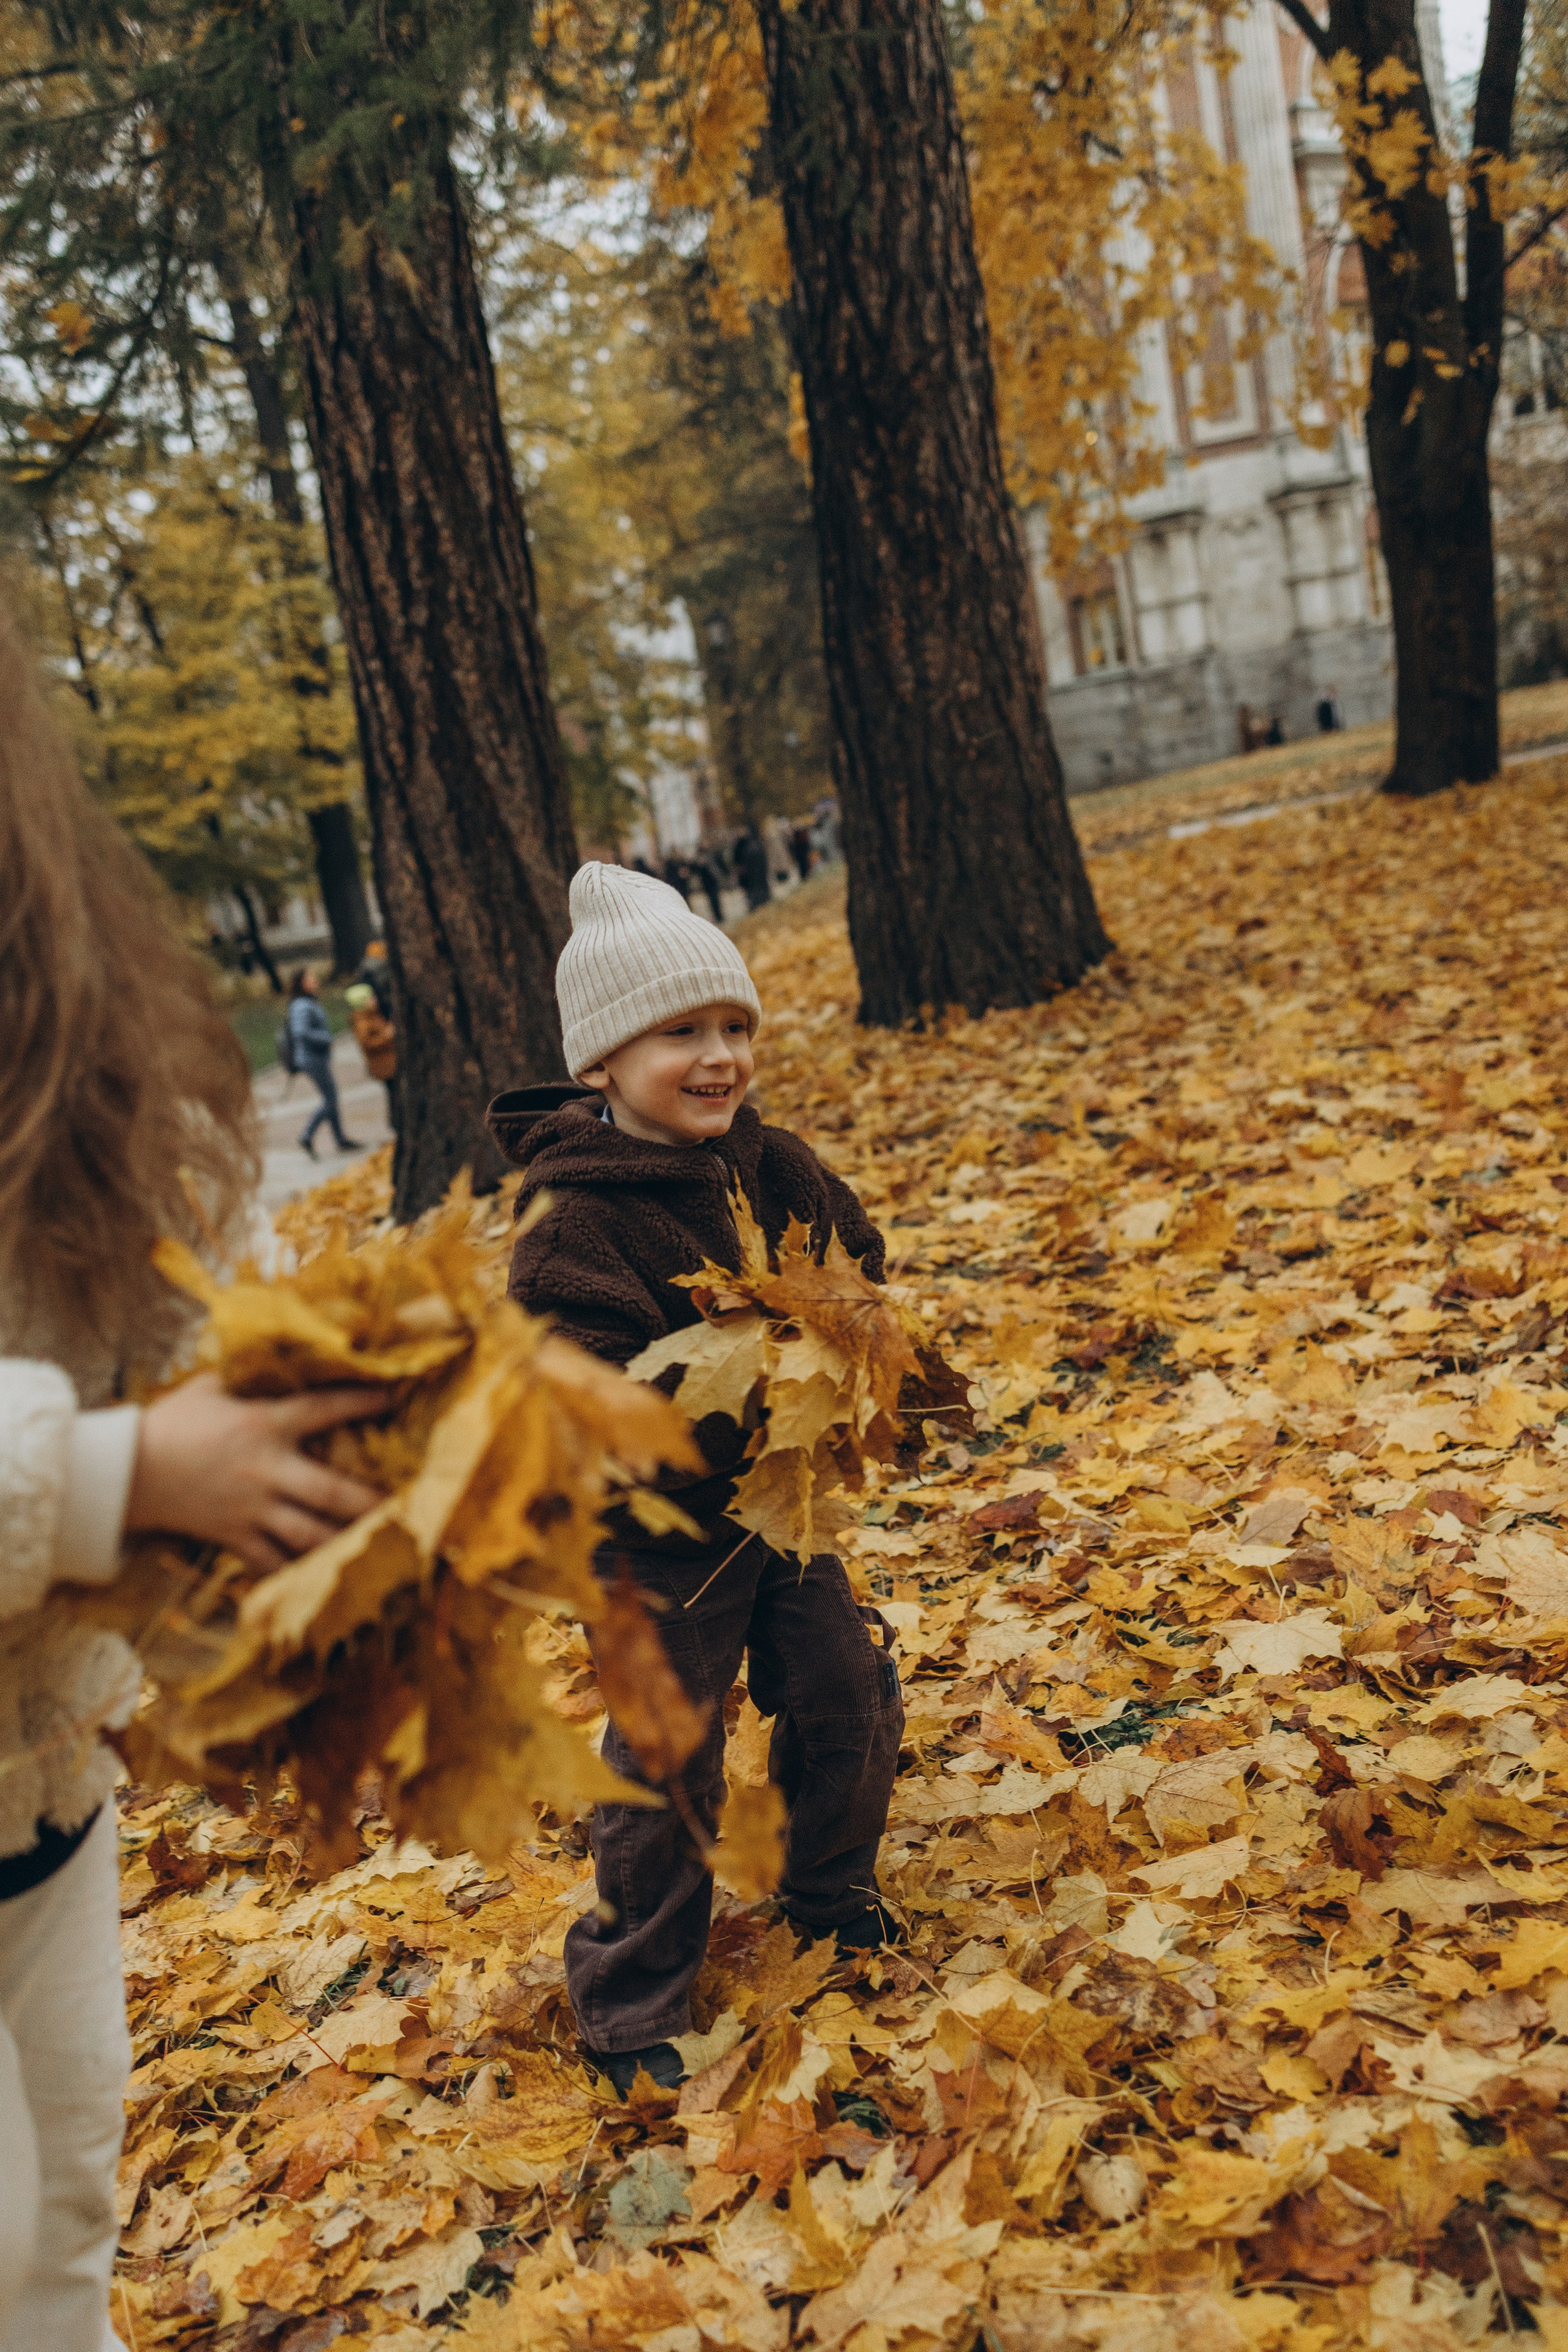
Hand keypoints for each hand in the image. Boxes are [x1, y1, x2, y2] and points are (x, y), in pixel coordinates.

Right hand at [126, 1373, 389, 1573]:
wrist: (125, 1472)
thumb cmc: (171, 1423)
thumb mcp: (211, 1387)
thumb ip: (250, 1375)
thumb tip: (278, 1345)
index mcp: (263, 1426)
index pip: (324, 1409)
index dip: (362, 1401)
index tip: (395, 1395)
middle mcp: (265, 1470)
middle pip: (332, 1492)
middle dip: (373, 1502)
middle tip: (411, 1506)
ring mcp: (251, 1509)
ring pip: (311, 1535)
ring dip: (348, 1543)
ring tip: (382, 1548)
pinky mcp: (234, 1538)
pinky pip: (274, 1562)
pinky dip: (299, 1571)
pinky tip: (327, 1579)